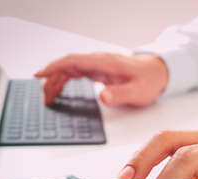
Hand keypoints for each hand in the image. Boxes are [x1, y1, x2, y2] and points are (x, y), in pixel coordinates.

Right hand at [34, 53, 168, 105]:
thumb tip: (103, 97)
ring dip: (57, 82)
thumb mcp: (137, 91)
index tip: (39, 75)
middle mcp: (98, 61)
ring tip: (48, 98)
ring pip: (70, 69)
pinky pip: (76, 72)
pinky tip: (59, 89)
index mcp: (104, 63)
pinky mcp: (98, 70)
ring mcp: (97, 65)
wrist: (158, 73)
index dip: (54, 67)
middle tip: (45, 99)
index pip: (73, 61)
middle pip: (67, 66)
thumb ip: (120, 94)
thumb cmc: (149, 81)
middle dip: (52, 80)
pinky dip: (65, 80)